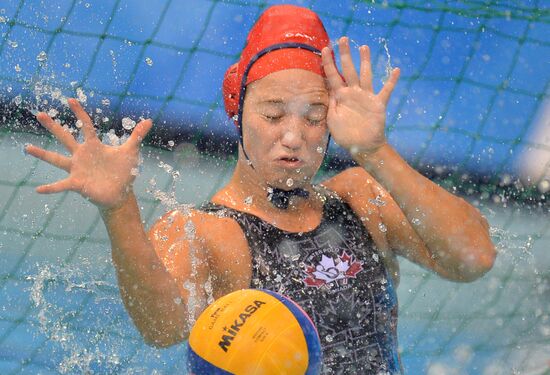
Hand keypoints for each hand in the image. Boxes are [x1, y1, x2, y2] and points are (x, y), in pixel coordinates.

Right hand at [25, 98, 151, 209]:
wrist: (120, 193)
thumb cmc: (123, 172)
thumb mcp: (131, 152)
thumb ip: (137, 136)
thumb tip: (149, 120)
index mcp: (94, 146)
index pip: (85, 125)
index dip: (79, 112)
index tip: (70, 99)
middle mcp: (82, 155)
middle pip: (65, 137)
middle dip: (53, 126)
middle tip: (40, 114)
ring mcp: (77, 169)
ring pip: (56, 159)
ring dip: (42, 154)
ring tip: (27, 148)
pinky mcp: (77, 183)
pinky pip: (61, 185)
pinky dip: (50, 188)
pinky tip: (38, 190)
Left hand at [321, 37, 399, 154]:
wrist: (362, 147)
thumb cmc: (345, 135)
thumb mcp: (332, 121)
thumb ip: (331, 105)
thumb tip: (331, 91)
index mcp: (340, 96)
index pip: (332, 76)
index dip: (328, 62)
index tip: (325, 49)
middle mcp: (353, 93)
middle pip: (348, 69)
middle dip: (345, 54)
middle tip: (343, 38)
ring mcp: (366, 97)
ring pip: (365, 75)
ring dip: (365, 61)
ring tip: (363, 47)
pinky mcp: (378, 104)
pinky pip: (386, 90)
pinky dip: (392, 81)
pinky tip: (397, 70)